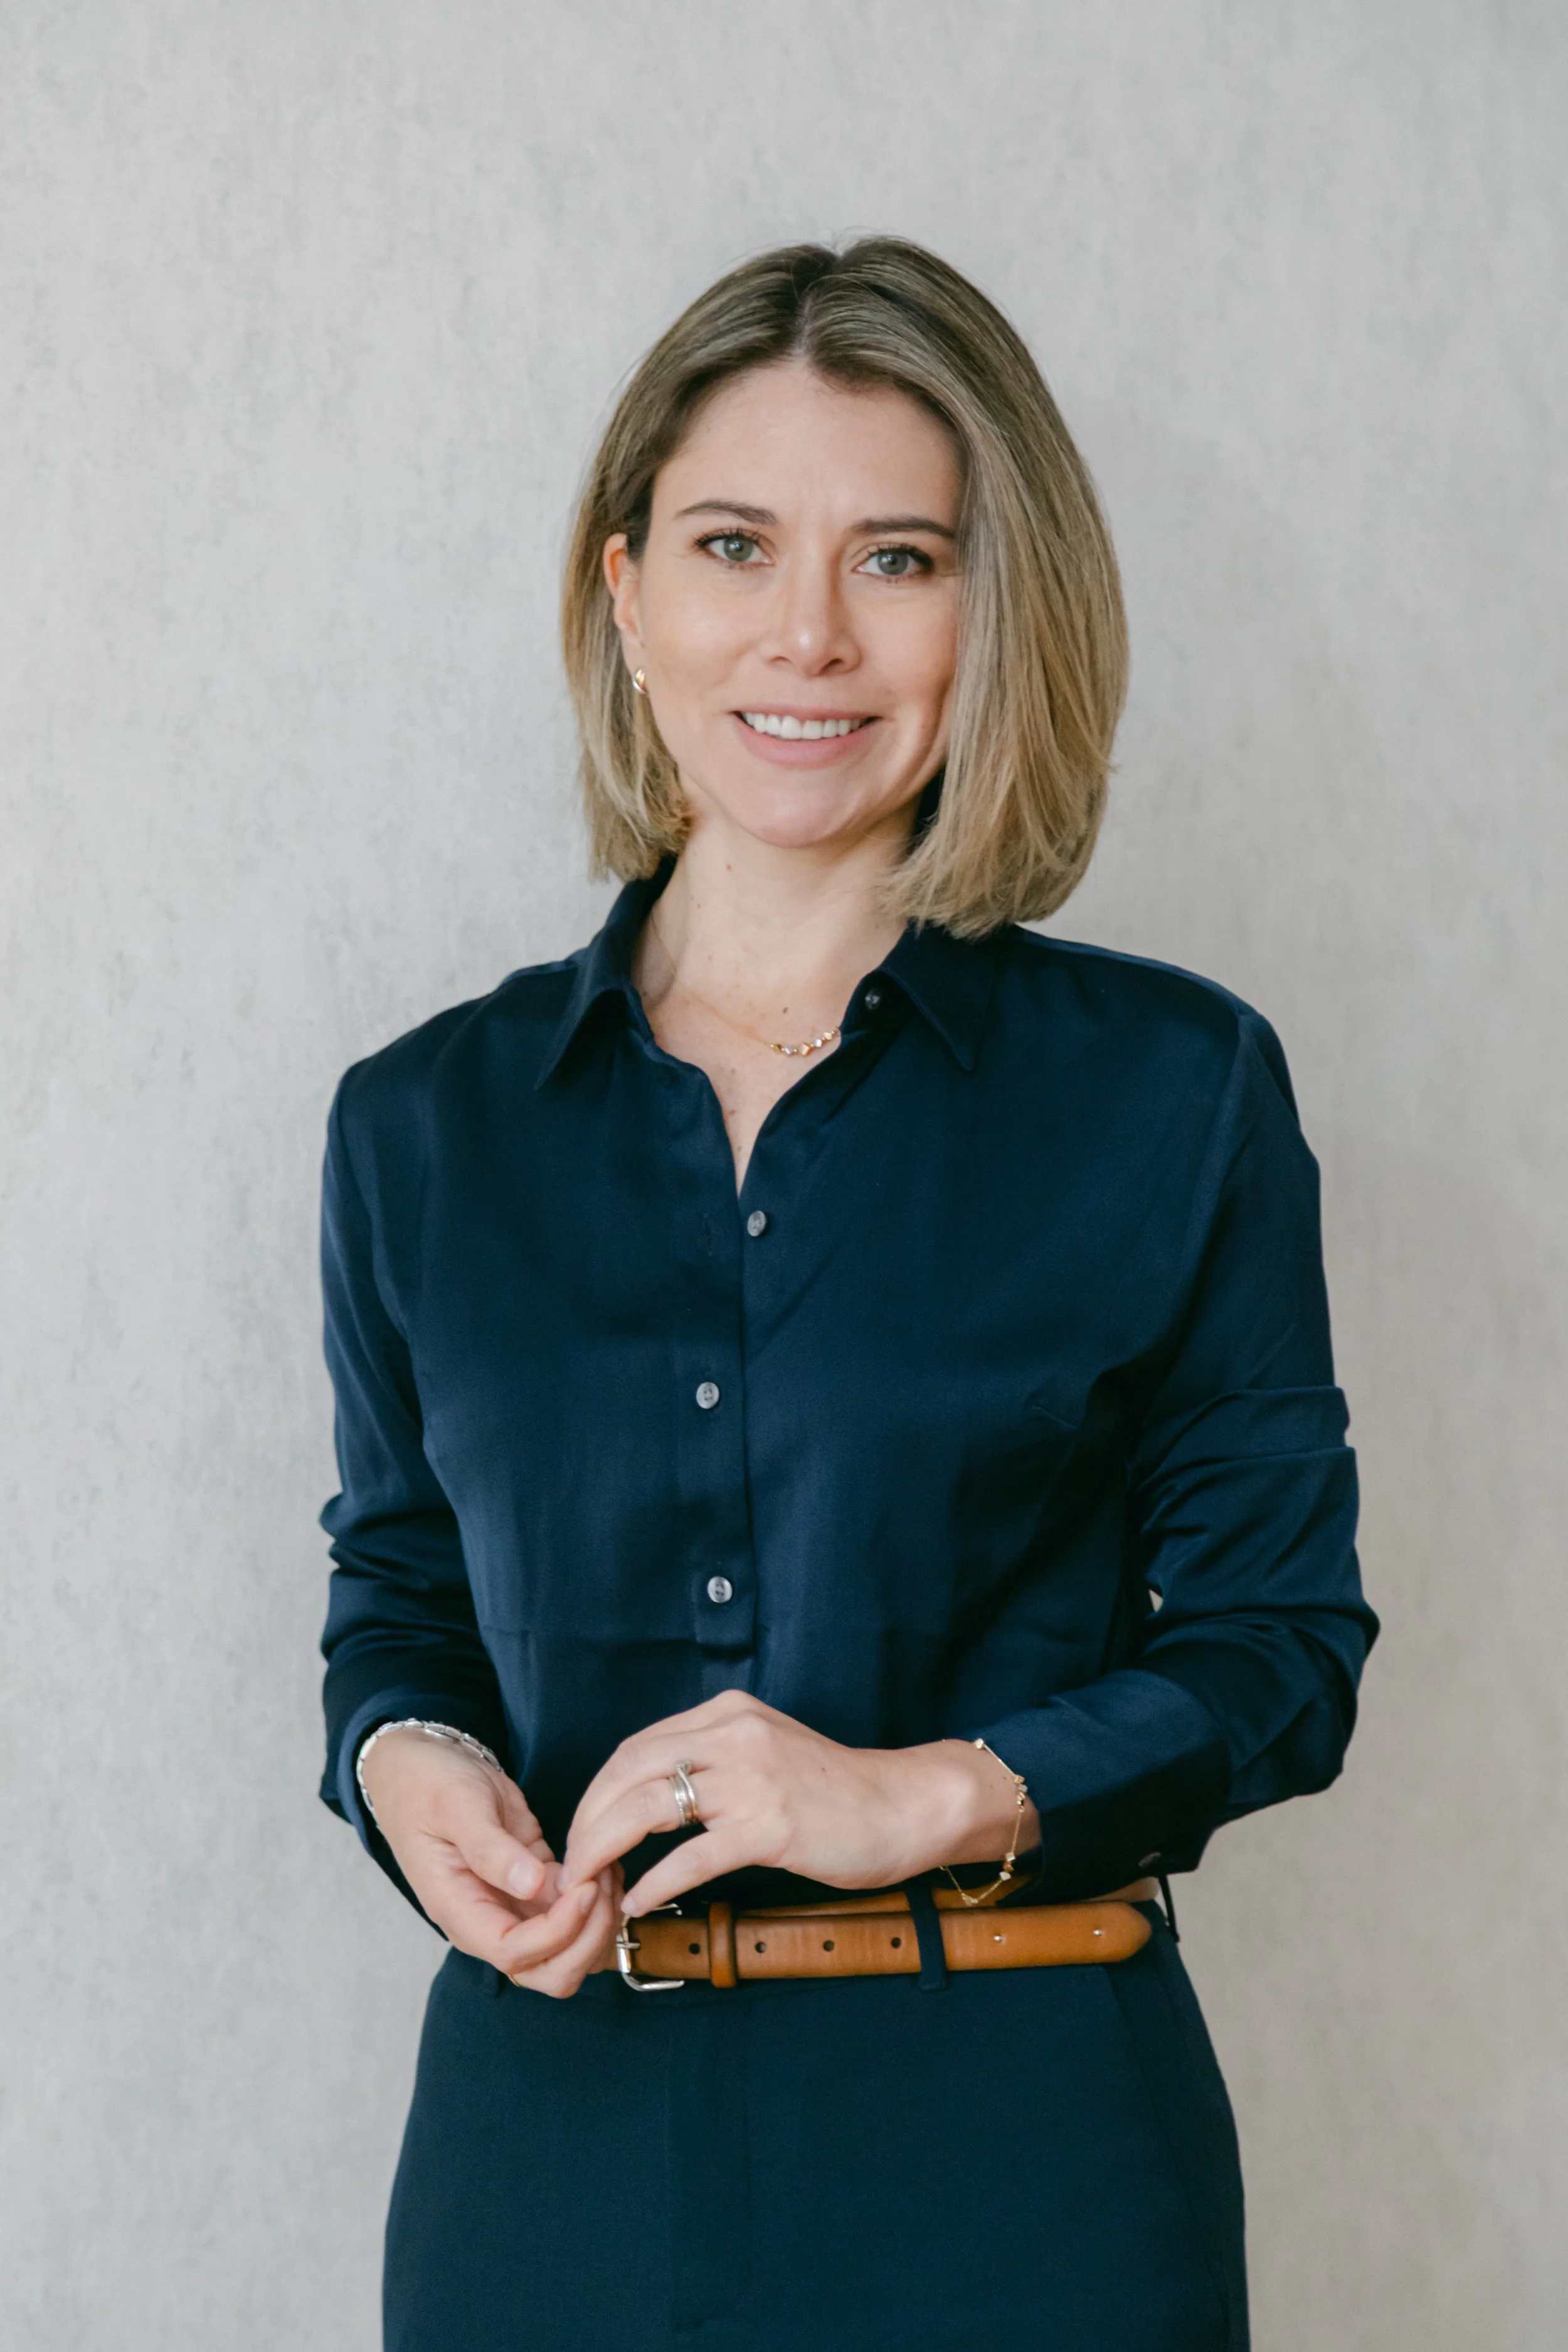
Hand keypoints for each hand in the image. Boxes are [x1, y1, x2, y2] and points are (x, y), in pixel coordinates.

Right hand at [358, 1728, 620, 1997]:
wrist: (423, 1768)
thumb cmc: (430, 1785)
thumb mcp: (456, 1806)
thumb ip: (490, 1848)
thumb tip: (529, 1884)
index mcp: (461, 1911)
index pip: (514, 1953)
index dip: (557, 1932)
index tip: (584, 1888)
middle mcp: (489, 1922)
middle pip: (549, 1972)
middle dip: (587, 1940)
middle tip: (602, 1883)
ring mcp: (515, 1908)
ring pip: (570, 1951)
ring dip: (599, 1922)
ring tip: (608, 1868)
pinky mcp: (536, 1888)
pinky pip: (575, 1916)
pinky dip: (599, 1900)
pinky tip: (606, 1863)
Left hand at [560, 1692, 1040, 1917]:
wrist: (905, 1805)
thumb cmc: (835, 1790)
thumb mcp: (765, 1751)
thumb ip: (713, 1761)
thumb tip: (650, 1798)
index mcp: (727, 1714)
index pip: (635, 1748)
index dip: (597, 1792)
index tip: (582, 1830)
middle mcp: (733, 1736)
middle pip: (628, 1772)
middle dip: (588, 1820)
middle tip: (573, 1865)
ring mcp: (752, 1780)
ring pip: (648, 1808)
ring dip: (606, 1849)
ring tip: (588, 1884)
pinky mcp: (770, 1827)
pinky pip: (693, 1858)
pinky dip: (657, 1882)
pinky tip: (639, 1903)